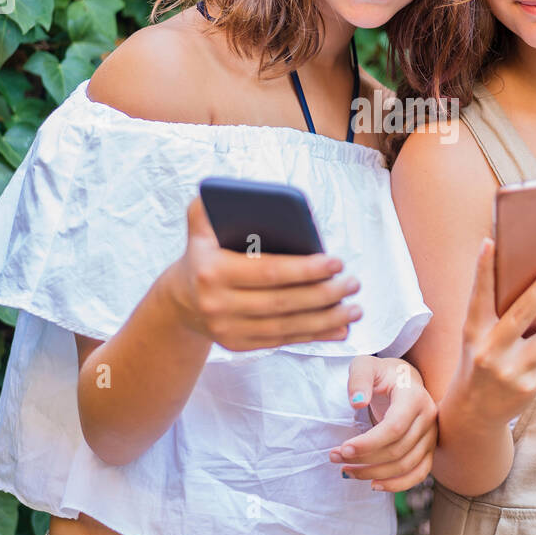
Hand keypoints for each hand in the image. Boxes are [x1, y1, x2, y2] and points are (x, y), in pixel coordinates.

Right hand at [163, 196, 363, 351]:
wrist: (180, 299)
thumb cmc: (205, 252)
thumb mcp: (200, 225)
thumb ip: (211, 203)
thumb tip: (238, 189)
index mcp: (213, 269)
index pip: (269, 271)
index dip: (306, 269)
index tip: (337, 262)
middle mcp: (218, 304)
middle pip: (282, 302)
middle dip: (324, 294)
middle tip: (353, 283)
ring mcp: (227, 329)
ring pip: (286, 326)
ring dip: (326, 319)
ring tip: (355, 309)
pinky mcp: (238, 345)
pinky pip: (283, 341)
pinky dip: (314, 336)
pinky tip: (340, 329)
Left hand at [331, 355, 436, 492]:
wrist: (403, 379)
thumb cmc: (381, 373)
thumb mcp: (364, 366)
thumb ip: (359, 379)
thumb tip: (357, 402)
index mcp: (414, 396)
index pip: (394, 428)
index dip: (368, 443)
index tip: (343, 449)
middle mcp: (428, 416)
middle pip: (398, 450)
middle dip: (364, 459)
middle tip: (335, 457)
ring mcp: (432, 434)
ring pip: (406, 465)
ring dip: (374, 473)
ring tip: (346, 470)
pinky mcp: (430, 448)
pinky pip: (418, 474)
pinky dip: (398, 484)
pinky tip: (373, 484)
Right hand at [450, 237, 535, 428]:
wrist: (473, 412)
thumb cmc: (480, 361)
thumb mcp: (477, 338)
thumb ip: (496, 314)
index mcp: (473, 332)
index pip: (478, 295)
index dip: (483, 269)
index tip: (490, 242)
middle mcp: (489, 351)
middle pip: (520, 316)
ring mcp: (511, 371)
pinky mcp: (531, 386)